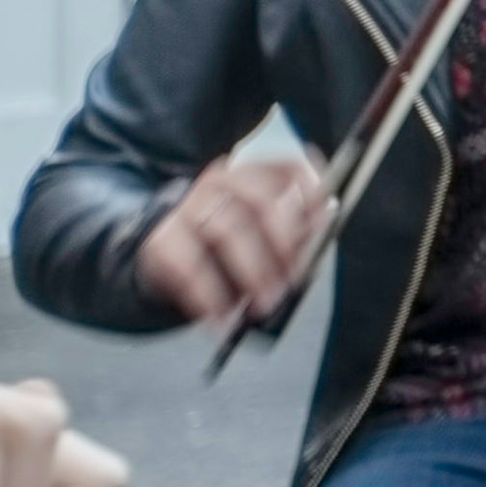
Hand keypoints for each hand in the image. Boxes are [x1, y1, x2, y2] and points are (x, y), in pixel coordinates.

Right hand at [133, 151, 327, 328]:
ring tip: (263, 303)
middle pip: (260, 202)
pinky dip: (208, 295)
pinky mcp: (162, 238)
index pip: (288, 169)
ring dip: (252, 271)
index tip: (323, 221)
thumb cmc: (229, 242)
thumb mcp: (264, 230)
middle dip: (282, 244)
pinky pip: (187, 266)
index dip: (310, 192)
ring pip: (227, 230)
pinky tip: (220, 317)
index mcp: (253, 173)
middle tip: (290, 280)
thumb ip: (295, 231)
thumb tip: (318, 241)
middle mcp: (222, 181)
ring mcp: (189, 207)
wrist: (167, 255)